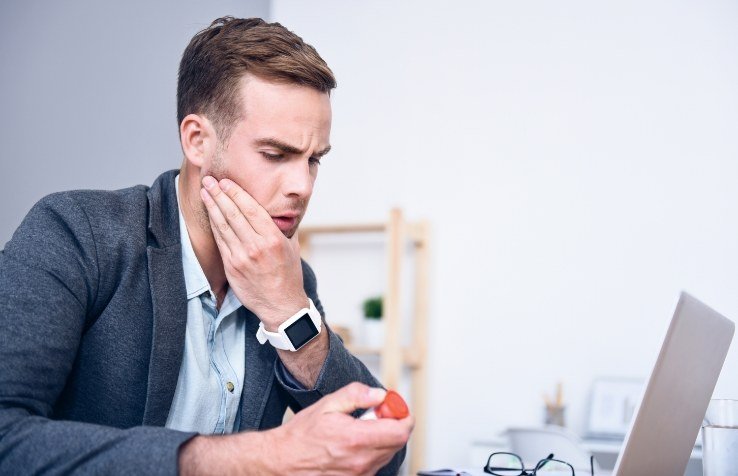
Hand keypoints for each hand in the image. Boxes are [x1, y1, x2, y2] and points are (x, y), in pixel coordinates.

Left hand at [200, 175, 306, 328]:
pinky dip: (214, 225)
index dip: (236, 193)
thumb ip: (281, 227)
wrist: (282, 305)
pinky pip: (220, 242)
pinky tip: (210, 214)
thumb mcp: (291, 246)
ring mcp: (241, 257)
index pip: (251, 209)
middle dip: (219, 195)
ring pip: (223, 226)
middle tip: (210, 180)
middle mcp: (256, 247)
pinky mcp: (232, 267)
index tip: (226, 181)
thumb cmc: (288, 275)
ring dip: (212, 207)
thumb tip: (276, 208)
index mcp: (273, 239)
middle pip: (233, 214)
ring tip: (205, 192)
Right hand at [265, 382, 413, 474]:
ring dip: (383, 438)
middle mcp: (361, 460)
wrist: (284, 460)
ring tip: (361, 428)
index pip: (400, 431)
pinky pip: (376, 464)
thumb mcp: (328, 405)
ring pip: (388, 453)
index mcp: (356, 439)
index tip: (394, 407)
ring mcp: (359, 474)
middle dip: (393, 424)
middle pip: (397, 442)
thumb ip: (356, 395)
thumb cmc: (302, 435)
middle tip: (377, 413)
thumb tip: (378, 394)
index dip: (403, 416)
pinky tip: (356, 443)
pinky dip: (373, 450)